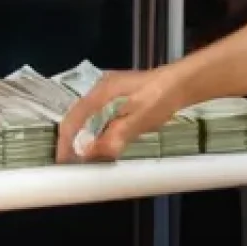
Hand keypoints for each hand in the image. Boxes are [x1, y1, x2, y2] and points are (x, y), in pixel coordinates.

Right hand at [55, 67, 185, 162]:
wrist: (183, 82)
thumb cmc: (161, 98)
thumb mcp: (139, 119)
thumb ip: (114, 136)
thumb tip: (88, 153)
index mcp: (100, 93)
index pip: (73, 119)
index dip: (65, 142)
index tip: (63, 162)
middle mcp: (101, 90)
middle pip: (78, 117)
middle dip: (72, 140)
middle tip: (72, 162)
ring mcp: (111, 92)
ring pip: (89, 117)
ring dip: (85, 137)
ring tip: (85, 157)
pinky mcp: (121, 97)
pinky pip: (101, 116)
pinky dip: (97, 131)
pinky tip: (104, 142)